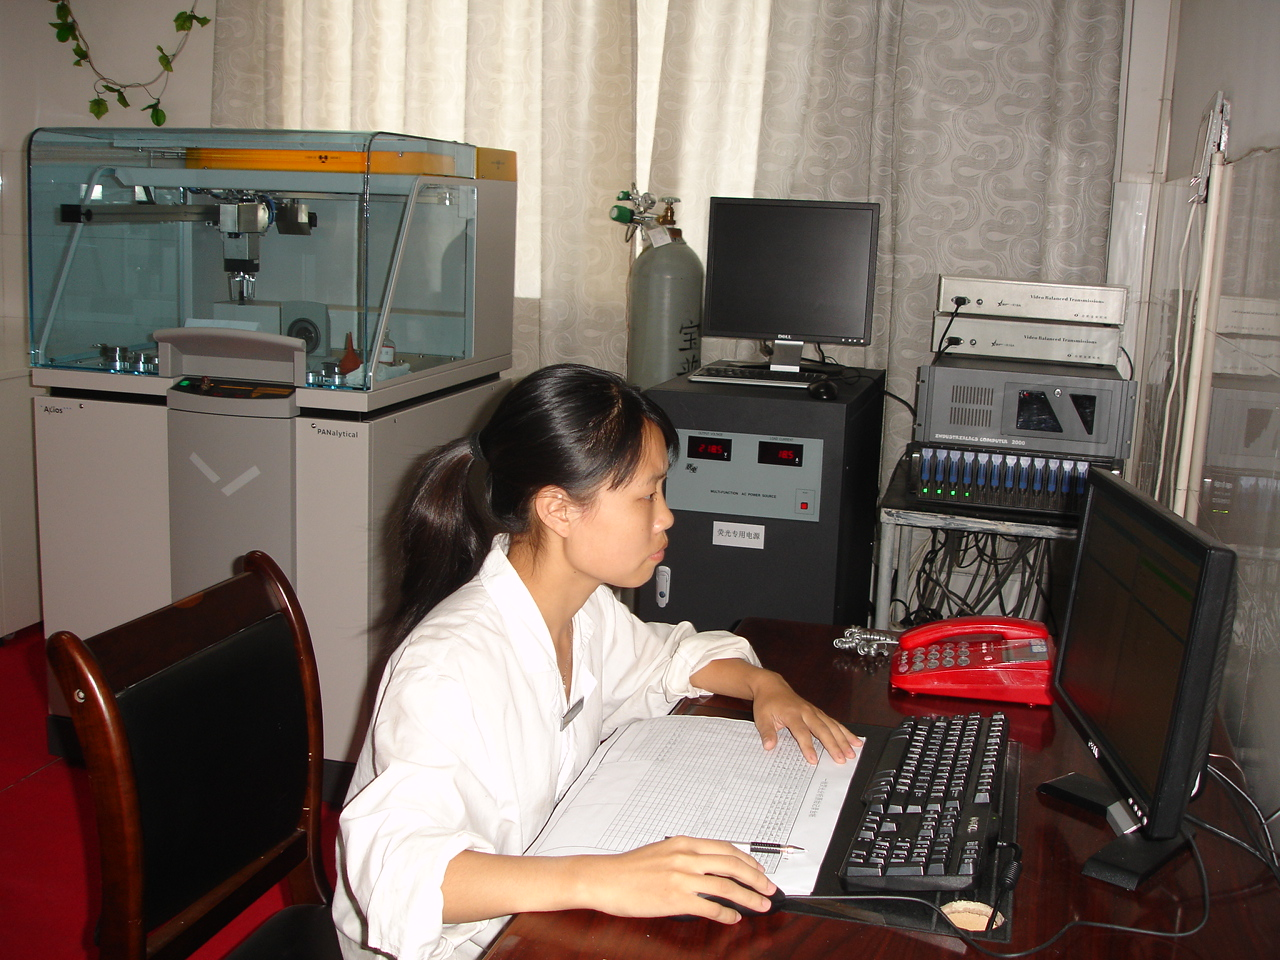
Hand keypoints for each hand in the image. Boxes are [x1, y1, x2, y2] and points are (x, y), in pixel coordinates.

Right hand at [572, 836, 775, 921]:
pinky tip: (733, 918)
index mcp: (683, 843)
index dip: (748, 860)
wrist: (604, 879)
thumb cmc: (629, 868)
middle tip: (769, 888)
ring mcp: (681, 878)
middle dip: (756, 878)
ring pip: (727, 886)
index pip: (726, 848)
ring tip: (761, 904)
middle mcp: (685, 857)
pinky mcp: (675, 899)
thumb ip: (685, 856)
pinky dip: (726, 913)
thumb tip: (708, 866)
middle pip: (733, 865)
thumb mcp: (662, 852)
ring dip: (749, 897)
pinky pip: (709, 907)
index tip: (759, 870)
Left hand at [750, 670, 860, 763]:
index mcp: (792, 714)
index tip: (813, 760)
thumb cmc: (767, 703)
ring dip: (843, 739)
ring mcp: (814, 711)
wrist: (772, 686)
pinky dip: (845, 732)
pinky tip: (855, 740)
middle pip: (822, 729)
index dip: (808, 746)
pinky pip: (834, 722)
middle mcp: (806, 712)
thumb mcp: (761, 718)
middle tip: (841, 759)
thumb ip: (766, 733)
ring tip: (852, 752)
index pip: (801, 732)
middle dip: (833, 745)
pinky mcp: (818, 712)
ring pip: (832, 726)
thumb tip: (768, 746)